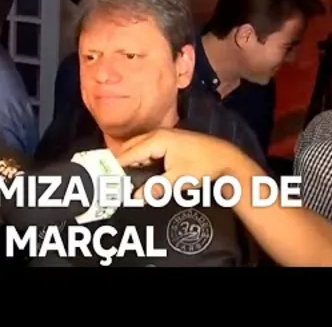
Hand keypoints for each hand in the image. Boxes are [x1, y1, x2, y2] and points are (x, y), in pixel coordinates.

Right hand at [115, 128, 246, 199]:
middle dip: (121, 161)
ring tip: (123, 176)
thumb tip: (136, 197)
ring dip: (132, 160)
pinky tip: (141, 170)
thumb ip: (156, 187)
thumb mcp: (179, 179)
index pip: (129, 153)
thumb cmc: (203, 166)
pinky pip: (148, 148)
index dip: (116, 165)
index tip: (105, 175)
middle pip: (131, 147)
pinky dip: (141, 158)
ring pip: (139, 147)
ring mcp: (164, 136)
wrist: (227, 158)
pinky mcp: (170, 141)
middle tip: (112, 177)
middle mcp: (158, 134)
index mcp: (157, 140)